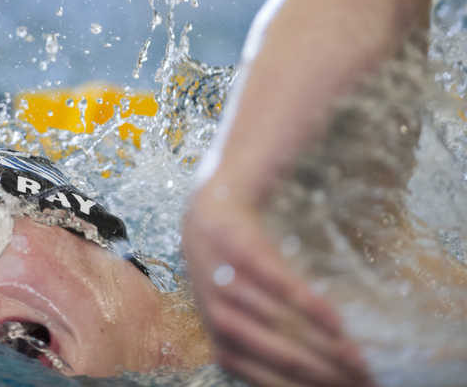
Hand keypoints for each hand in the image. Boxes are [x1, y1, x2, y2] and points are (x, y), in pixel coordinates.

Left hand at [182, 181, 374, 386]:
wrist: (211, 208)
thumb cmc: (234, 269)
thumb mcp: (240, 312)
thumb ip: (265, 345)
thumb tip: (317, 380)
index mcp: (219, 338)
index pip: (265, 378)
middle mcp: (218, 313)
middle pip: (277, 353)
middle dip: (324, 375)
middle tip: (366, 383)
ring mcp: (226, 279)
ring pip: (279, 322)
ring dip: (323, 348)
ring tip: (360, 361)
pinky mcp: (238, 246)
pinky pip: (275, 280)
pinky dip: (306, 304)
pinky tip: (336, 323)